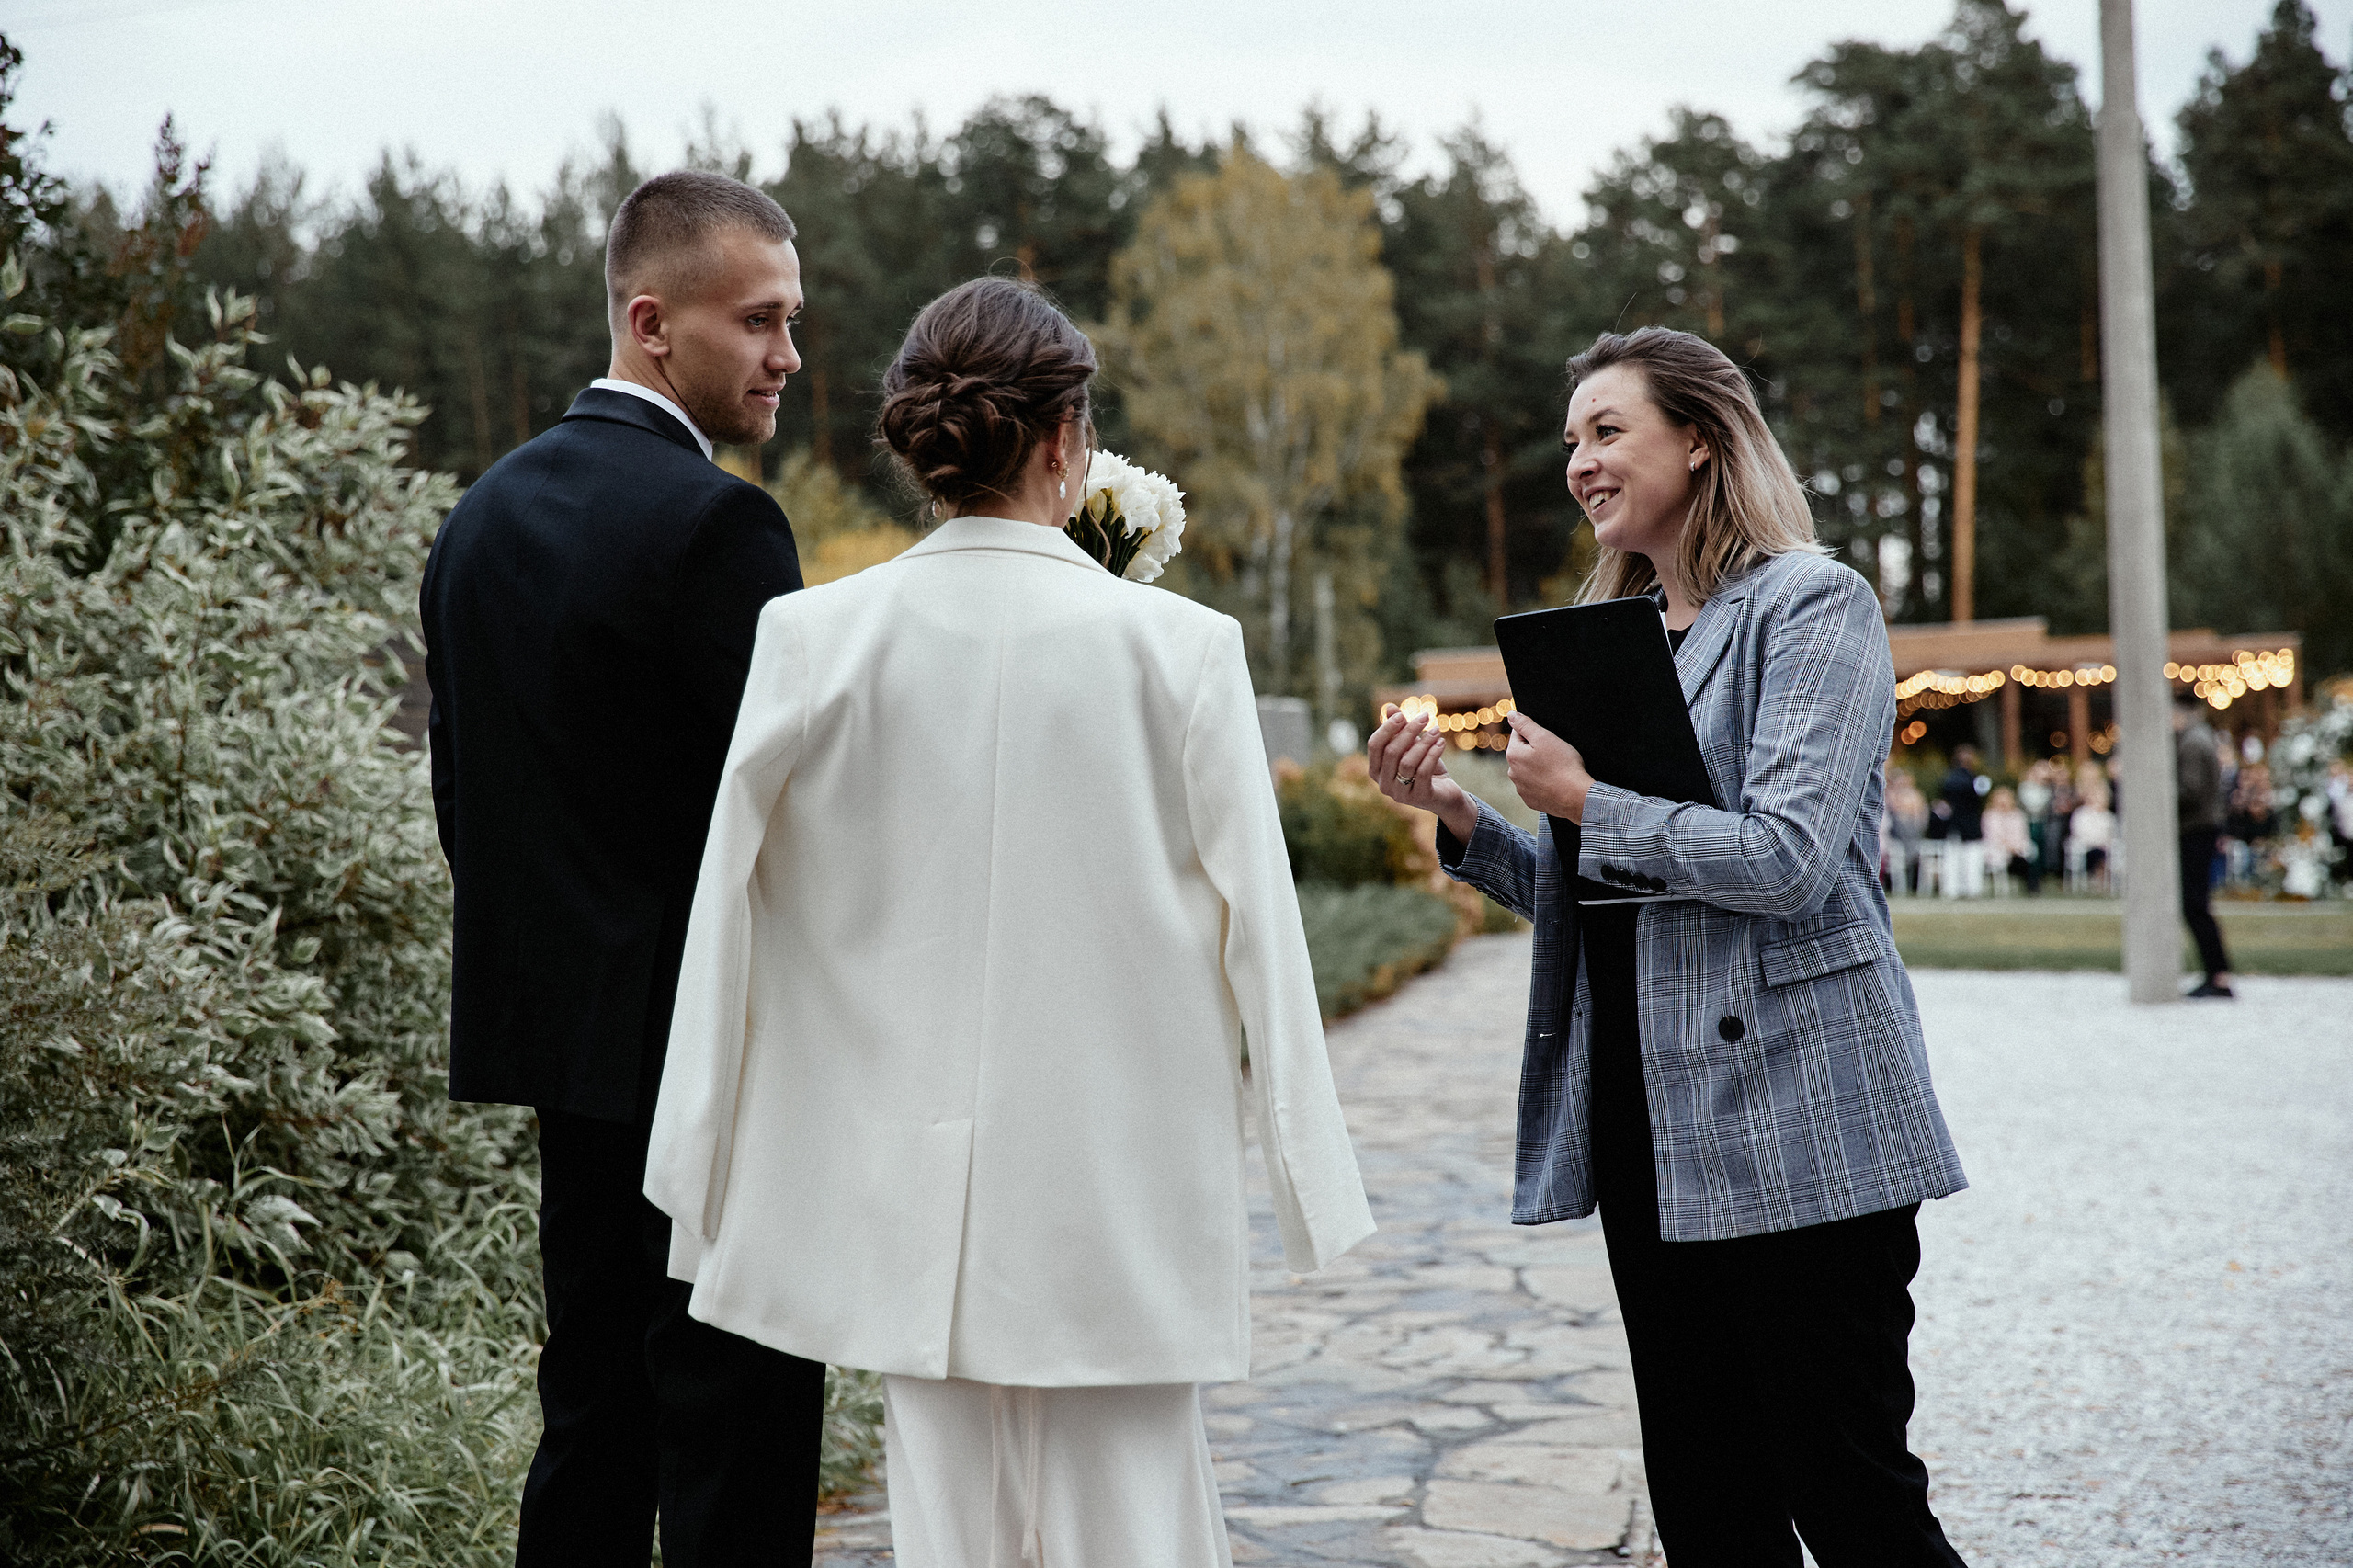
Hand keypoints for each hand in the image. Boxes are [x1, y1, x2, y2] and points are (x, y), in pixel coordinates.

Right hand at [1368, 706, 1478, 843]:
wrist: (1445, 794)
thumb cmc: (1424, 767)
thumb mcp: (1412, 745)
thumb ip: (1399, 728)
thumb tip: (1389, 707)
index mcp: (1376, 770)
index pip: (1374, 745)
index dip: (1386, 728)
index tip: (1402, 715)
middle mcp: (1383, 784)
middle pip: (1391, 752)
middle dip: (1409, 731)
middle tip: (1425, 717)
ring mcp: (1400, 794)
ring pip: (1407, 762)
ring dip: (1424, 742)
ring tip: (1437, 730)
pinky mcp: (1419, 798)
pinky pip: (1423, 772)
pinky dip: (1432, 754)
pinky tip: (1441, 742)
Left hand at [1506, 712, 1594, 822]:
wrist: (1575, 796)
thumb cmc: (1563, 765)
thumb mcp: (1544, 737)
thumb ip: (1525, 724)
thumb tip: (1511, 715)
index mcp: (1513, 755)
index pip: (1518, 734)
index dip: (1535, 733)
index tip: (1548, 741)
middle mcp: (1512, 772)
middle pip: (1523, 753)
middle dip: (1535, 750)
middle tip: (1554, 755)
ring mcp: (1521, 788)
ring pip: (1528, 770)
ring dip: (1538, 767)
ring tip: (1556, 769)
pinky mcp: (1530, 800)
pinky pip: (1535, 786)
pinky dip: (1542, 782)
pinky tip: (1554, 782)